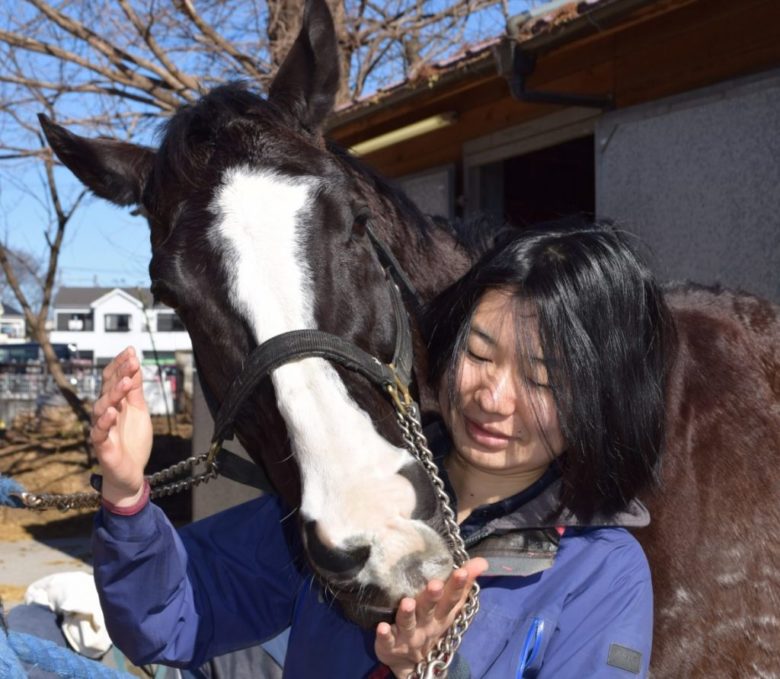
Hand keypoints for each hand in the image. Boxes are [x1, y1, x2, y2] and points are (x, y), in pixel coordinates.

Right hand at [90, 347, 152, 506]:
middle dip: (120, 375)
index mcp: (114, 403)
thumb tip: (135, 364)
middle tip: (132, 362)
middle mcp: (104, 413)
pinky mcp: (101, 446)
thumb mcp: (139, 410)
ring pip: (101, 407)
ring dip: (113, 394)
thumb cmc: (133, 440)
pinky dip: (104, 421)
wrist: (132, 472)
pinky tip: (112, 411)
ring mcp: (101, 428)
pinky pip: (98, 432)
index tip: (131, 351)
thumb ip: (136, 390)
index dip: (120, 365)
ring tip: (126, 383)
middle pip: (107, 390)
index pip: (112, 379)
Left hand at [374, 558, 487, 677]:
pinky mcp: (389, 646)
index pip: (451, 598)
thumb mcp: (448, 607)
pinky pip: (386, 642)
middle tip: (434, 585)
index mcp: (441, 614)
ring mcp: (408, 636)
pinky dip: (384, 636)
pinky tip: (381, 627)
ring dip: (407, 614)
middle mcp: (426, 624)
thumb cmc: (431, 624)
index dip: (457, 586)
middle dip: (432, 597)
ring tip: (407, 602)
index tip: (462, 571)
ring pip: (408, 624)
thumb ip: (462, 584)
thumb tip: (481, 561)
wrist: (413, 663)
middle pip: (429, 609)